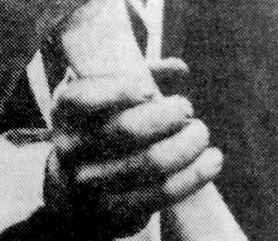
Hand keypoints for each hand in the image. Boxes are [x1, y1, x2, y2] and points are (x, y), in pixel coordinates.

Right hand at [44, 62, 222, 237]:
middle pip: (127, 129)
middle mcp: (70, 146)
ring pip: (151, 162)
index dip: (120, 92)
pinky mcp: (116, 210)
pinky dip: (195, 175)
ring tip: (201, 132)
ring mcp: (90, 182)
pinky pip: (163, 192)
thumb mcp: (101, 97)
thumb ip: (135, 76)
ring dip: (188, 144)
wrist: (74, 189)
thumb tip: (179, 68)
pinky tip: (212, 159)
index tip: (149, 91)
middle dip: (166, 115)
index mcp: (64, 110)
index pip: (86, 99)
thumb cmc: (98, 127)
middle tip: (186, 107)